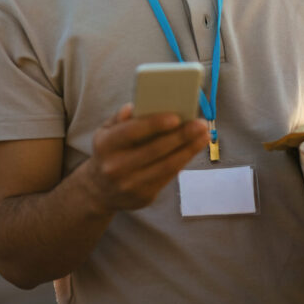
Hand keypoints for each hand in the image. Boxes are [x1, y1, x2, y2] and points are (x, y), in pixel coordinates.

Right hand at [81, 104, 209, 212]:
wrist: (99, 191)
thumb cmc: (109, 152)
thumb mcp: (105, 132)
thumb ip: (120, 118)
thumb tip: (135, 106)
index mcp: (105, 145)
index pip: (132, 132)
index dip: (154, 124)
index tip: (176, 117)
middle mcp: (115, 167)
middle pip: (155, 149)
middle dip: (182, 136)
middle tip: (201, 124)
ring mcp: (130, 184)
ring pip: (166, 166)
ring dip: (189, 149)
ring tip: (204, 136)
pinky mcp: (143, 197)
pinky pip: (168, 177)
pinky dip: (183, 161)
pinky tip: (194, 148)